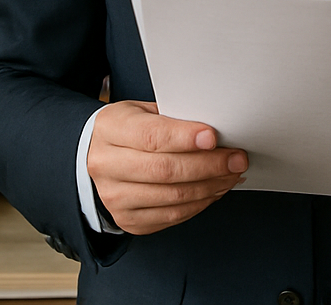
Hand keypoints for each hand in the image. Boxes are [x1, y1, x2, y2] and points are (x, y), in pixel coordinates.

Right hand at [85, 100, 247, 235]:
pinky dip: (200, 203)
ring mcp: (115, 197)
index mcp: (110, 130)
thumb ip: (172, 117)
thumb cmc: (127, 129)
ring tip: (231, 174)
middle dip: (208, 165)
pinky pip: (172, 215)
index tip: (213, 136)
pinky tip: (215, 189)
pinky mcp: (129, 220)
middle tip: (236, 158)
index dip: (184, 138)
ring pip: (172, 196)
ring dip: (210, 186)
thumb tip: (214, 128)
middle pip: (164, 170)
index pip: (150, 136)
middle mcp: (107, 165)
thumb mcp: (141, 111)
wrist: (94, 156)